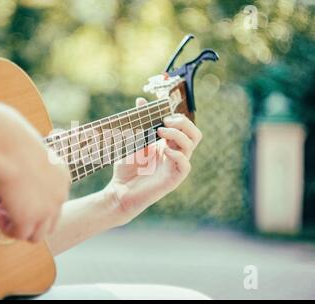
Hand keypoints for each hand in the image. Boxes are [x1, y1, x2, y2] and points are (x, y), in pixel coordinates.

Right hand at [0, 107, 70, 241]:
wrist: (8, 145)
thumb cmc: (13, 140)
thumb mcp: (29, 151)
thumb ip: (30, 164)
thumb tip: (20, 167)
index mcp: (63, 177)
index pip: (56, 202)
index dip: (36, 202)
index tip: (18, 192)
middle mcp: (60, 196)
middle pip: (51, 223)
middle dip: (31, 219)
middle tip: (10, 207)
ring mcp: (46, 210)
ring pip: (37, 235)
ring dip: (19, 228)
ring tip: (3, 212)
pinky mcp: (29, 218)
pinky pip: (19, 235)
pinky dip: (7, 228)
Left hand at [104, 97, 202, 225]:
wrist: (119, 191)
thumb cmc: (125, 168)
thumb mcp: (131, 141)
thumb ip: (139, 122)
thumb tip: (141, 100)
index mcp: (167, 143)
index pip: (184, 126)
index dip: (177, 116)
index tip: (161, 111)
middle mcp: (174, 153)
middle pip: (194, 134)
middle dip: (183, 123)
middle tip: (165, 121)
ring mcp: (175, 166)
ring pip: (191, 145)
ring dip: (178, 134)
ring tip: (160, 132)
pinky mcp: (173, 179)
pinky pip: (185, 165)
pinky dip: (178, 155)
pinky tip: (165, 151)